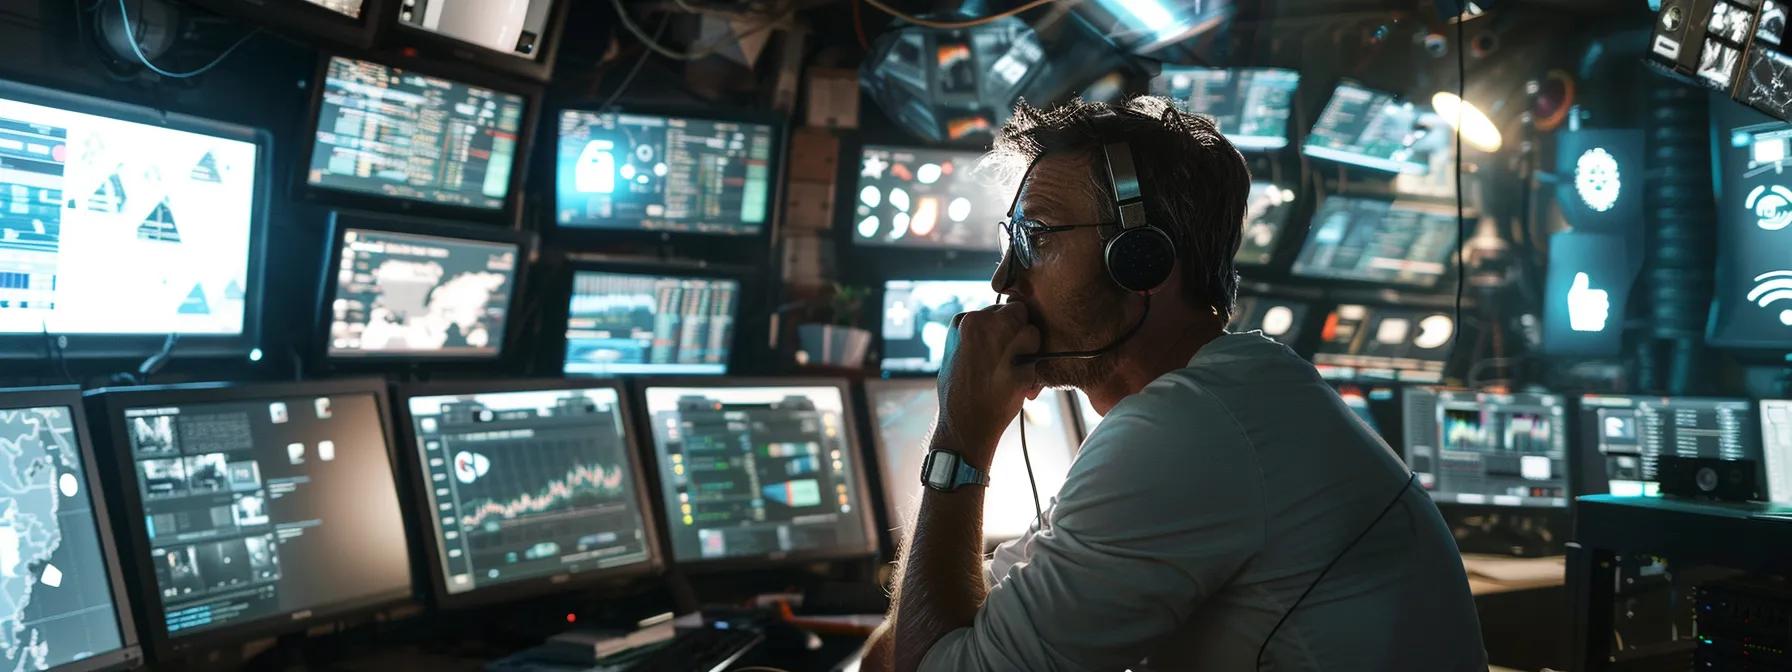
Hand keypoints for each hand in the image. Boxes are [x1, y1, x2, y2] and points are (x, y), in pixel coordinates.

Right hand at [936, 303, 1039, 466]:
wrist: (964, 426)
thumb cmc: (957, 391)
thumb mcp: (954, 352)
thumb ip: (973, 333)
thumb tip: (992, 322)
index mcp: (966, 322)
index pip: (998, 308)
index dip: (1003, 325)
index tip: (1000, 342)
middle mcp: (985, 328)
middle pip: (1019, 312)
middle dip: (1020, 328)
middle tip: (1013, 351)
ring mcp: (1004, 347)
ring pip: (1033, 332)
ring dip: (1030, 348)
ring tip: (1015, 369)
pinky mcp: (1021, 369)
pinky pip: (1037, 361)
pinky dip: (1033, 373)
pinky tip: (1020, 387)